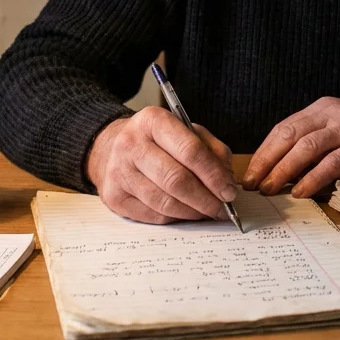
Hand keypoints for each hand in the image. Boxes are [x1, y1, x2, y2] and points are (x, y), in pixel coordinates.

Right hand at [86, 106, 237, 223]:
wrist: (110, 147)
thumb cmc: (156, 140)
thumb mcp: (185, 131)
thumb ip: (211, 150)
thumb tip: (227, 182)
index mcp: (153, 121)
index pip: (190, 151)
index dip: (214, 175)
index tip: (229, 191)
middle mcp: (131, 144)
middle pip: (176, 179)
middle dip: (206, 199)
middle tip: (222, 209)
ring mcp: (119, 171)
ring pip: (165, 202)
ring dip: (192, 212)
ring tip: (207, 212)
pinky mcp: (113, 196)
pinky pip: (153, 215)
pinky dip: (175, 218)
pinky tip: (186, 213)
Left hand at [242, 98, 339, 197]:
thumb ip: (318, 149)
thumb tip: (286, 177)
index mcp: (322, 109)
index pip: (283, 128)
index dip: (264, 151)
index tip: (250, 173)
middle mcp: (331, 113)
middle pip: (288, 135)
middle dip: (267, 161)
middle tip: (252, 184)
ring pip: (306, 147)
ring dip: (284, 170)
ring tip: (270, 189)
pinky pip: (332, 162)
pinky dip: (313, 178)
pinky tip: (301, 191)